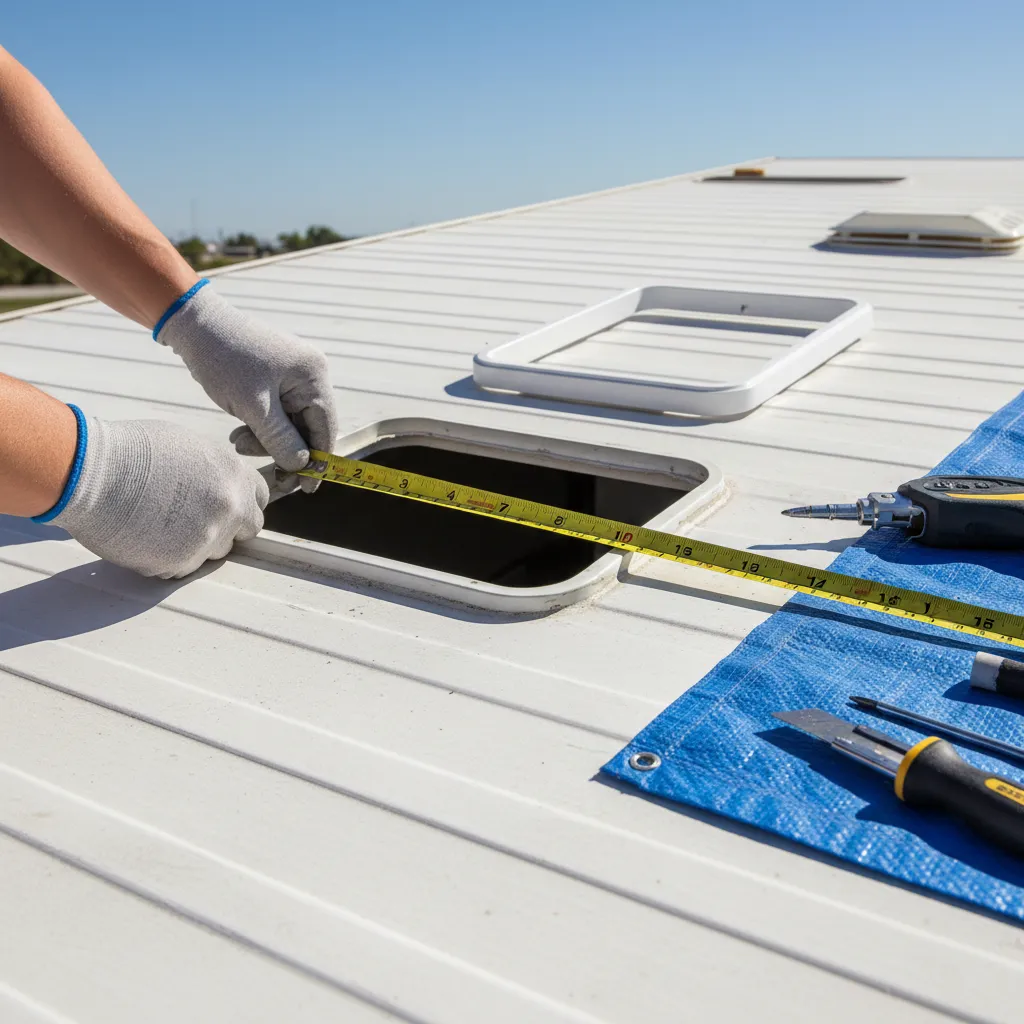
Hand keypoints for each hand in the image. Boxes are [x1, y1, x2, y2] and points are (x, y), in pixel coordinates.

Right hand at [48, 416, 268, 578]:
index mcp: (233, 474)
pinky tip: (146, 537)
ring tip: (163, 524)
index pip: (259, 498)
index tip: (230, 505)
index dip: (243, 502)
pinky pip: (184, 566)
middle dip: (229, 526)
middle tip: (196, 519)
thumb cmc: (130, 452)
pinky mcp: (180, 561)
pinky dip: (168, 558)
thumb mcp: (188, 447)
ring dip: (198, 543)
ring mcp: (207, 537)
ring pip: (217, 551)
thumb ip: (215, 471)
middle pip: (248, 529)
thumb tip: (221, 483)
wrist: (90, 473)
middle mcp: (229, 507)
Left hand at [156, 283, 337, 490]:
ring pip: (291, 423)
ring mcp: (294, 376)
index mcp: (313, 376)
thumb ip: (281, 440)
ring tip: (237, 441)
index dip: (318, 461)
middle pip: (308, 427)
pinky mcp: (277, 378)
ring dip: (267, 440)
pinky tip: (240, 429)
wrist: (195, 326)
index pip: (325, 428)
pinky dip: (262, 426)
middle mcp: (310, 374)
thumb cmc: (224, 360)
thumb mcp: (253, 407)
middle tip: (263, 469)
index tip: (306, 489)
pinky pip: (278, 412)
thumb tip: (302, 465)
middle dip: (284, 450)